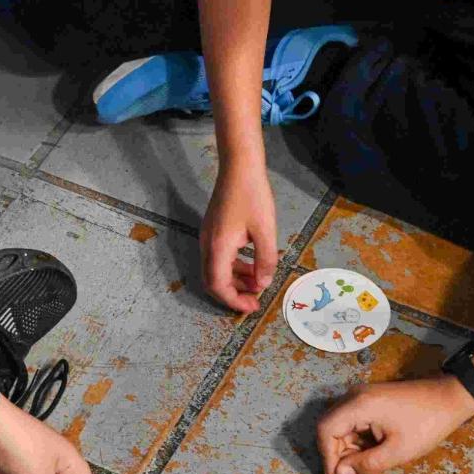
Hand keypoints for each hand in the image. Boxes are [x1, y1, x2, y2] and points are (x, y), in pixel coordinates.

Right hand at [201, 161, 276, 312]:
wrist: (239, 166)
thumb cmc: (252, 195)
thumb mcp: (265, 231)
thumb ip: (265, 261)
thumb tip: (263, 284)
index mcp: (218, 247)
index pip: (218, 285)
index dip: (233, 301)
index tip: (252, 307)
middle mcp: (208, 244)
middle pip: (213, 281)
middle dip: (233, 294)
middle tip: (255, 300)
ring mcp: (208, 237)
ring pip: (217, 269)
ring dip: (236, 280)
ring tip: (258, 282)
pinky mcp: (213, 230)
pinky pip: (220, 257)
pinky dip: (234, 267)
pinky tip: (252, 264)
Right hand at [316, 376, 473, 473]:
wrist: (450, 397)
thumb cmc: (427, 424)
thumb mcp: (398, 451)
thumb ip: (366, 464)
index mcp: (359, 405)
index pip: (325, 430)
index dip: (326, 456)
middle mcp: (355, 396)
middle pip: (330, 426)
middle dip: (337, 452)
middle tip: (353, 472)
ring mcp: (363, 395)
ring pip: (341, 425)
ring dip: (348, 447)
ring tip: (366, 463)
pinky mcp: (371, 399)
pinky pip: (353, 420)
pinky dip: (357, 438)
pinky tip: (373, 450)